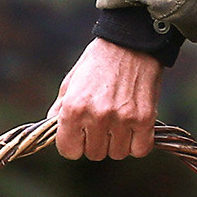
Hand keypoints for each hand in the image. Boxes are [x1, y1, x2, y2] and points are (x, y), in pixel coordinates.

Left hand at [52, 39, 162, 159]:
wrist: (131, 43)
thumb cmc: (98, 61)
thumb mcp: (71, 82)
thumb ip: (60, 109)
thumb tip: (52, 130)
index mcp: (74, 108)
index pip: (69, 151)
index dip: (74, 144)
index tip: (80, 135)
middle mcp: (97, 116)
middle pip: (94, 154)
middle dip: (97, 142)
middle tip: (103, 124)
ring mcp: (122, 119)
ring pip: (118, 153)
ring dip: (118, 143)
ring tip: (119, 124)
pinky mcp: (144, 119)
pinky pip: (140, 149)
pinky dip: (138, 143)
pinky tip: (135, 129)